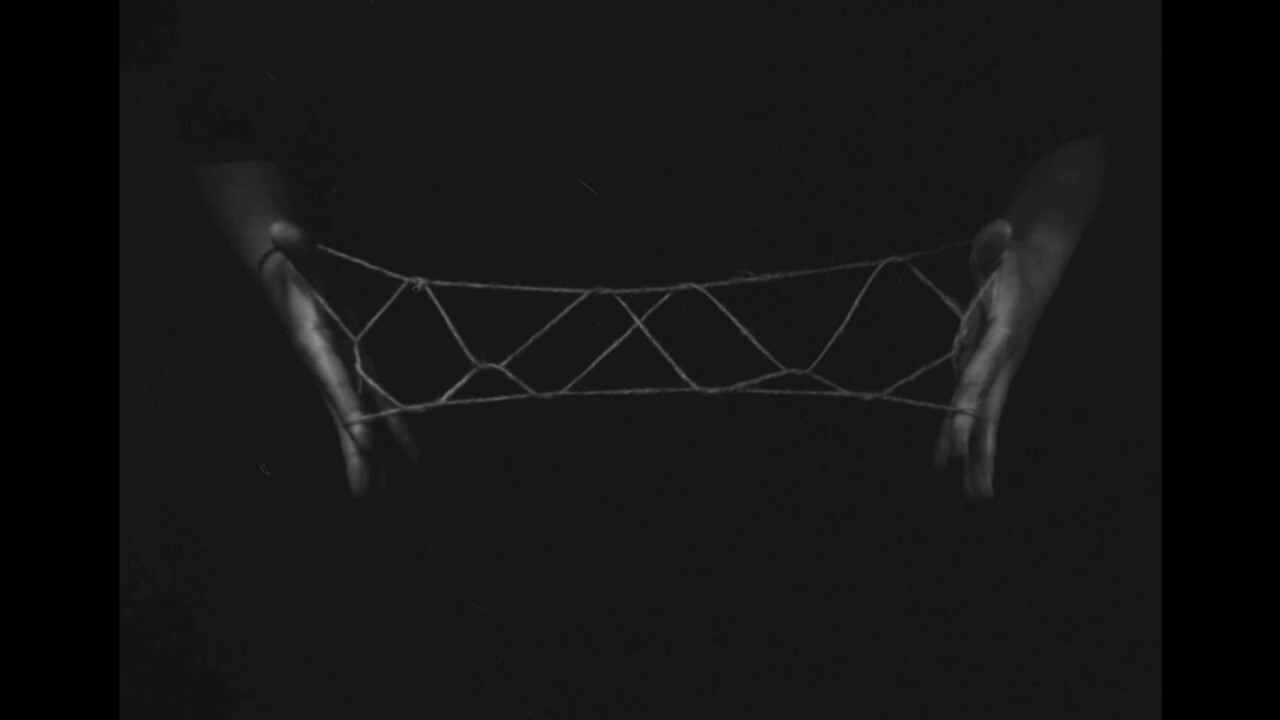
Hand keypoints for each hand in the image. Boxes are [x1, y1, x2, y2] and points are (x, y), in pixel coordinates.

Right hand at [260, 222, 418, 496]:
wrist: (293, 286)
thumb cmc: (300, 274)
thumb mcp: (302, 258)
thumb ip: (297, 245)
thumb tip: (279, 228)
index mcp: (319, 350)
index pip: (335, 384)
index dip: (348, 409)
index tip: (361, 437)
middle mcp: (331, 373)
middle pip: (347, 421)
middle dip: (357, 458)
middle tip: (365, 497)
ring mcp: (346, 379)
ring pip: (365, 425)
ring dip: (378, 458)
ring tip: (389, 496)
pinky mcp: (359, 377)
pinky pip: (380, 411)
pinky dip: (394, 435)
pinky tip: (410, 460)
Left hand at [934, 134, 1103, 497]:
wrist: (1034, 266)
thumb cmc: (1010, 257)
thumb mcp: (999, 247)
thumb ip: (993, 243)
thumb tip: (1000, 227)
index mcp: (1001, 336)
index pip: (981, 374)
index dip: (968, 404)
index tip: (956, 435)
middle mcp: (1002, 360)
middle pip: (988, 411)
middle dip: (979, 450)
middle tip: (975, 492)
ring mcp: (996, 370)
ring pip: (986, 420)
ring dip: (978, 457)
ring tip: (976, 496)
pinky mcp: (987, 373)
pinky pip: (974, 410)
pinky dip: (961, 436)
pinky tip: (946, 463)